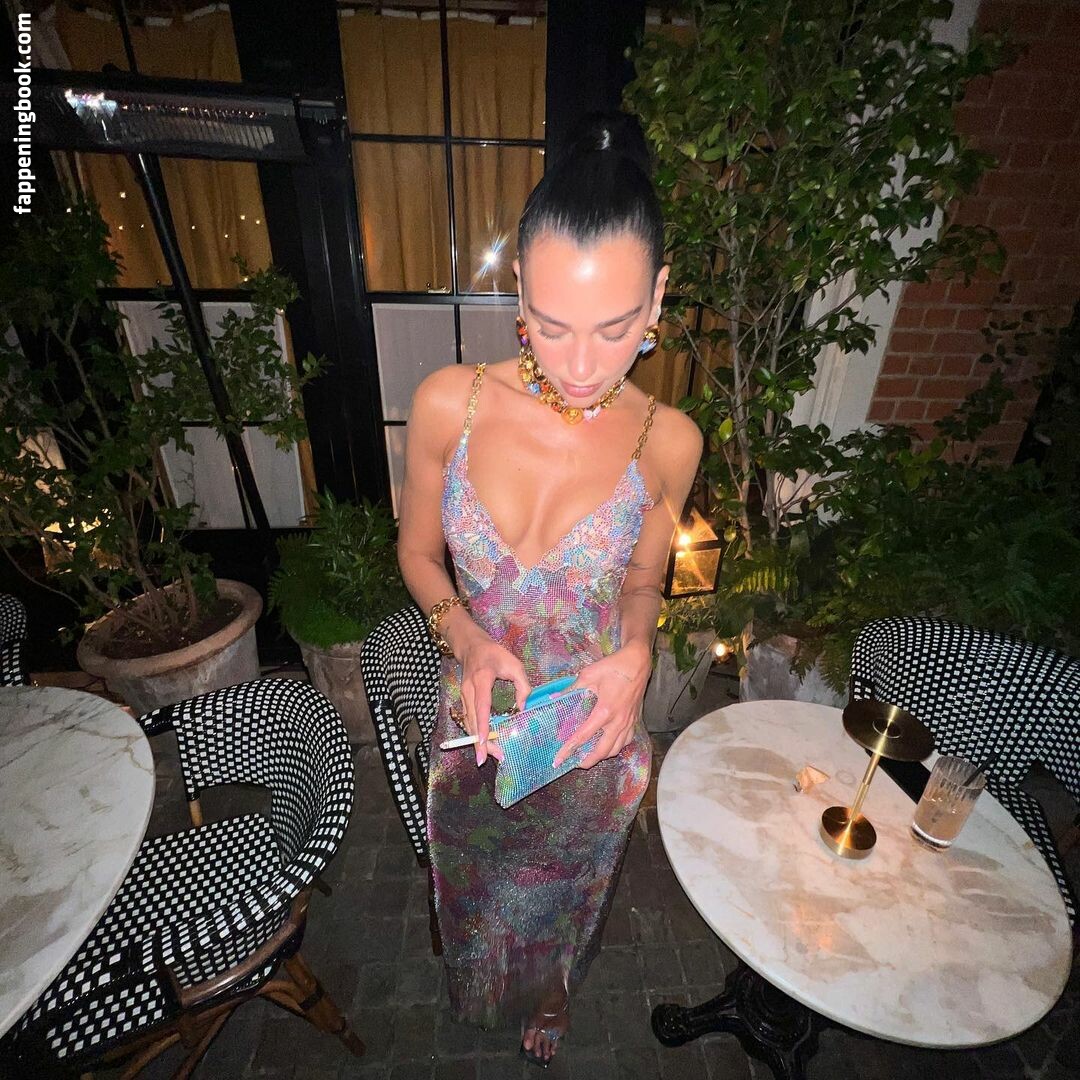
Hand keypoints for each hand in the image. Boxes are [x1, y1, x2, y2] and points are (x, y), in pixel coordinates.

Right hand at [456, 628, 531, 765]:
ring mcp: (463, 697)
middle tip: (494, 758)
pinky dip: (476, 733)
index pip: (481, 706)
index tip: (484, 742)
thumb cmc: (495, 654)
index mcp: (481, 680)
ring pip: (468, 723)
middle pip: (472, 721)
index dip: (482, 725)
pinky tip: (485, 744)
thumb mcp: (514, 665)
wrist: (472, 646)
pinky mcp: (464, 701)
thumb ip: (523, 686)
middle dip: (481, 742)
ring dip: (478, 741)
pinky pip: (469, 721)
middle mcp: (468, 691)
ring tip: (491, 756)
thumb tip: (524, 709)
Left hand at [551, 640, 651, 769]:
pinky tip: (608, 744)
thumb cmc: (613, 667)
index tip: (558, 759)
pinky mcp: (635, 720)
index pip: (583, 736)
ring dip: (602, 755)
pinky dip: (616, 747)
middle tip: (574, 763)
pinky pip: (626, 741)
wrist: (638, 662)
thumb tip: (554, 698)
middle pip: (602, 751)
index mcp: (604, 711)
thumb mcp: (588, 674)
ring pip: (616, 749)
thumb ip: (572, 689)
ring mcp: (628, 722)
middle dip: (587, 761)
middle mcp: (618, 721)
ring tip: (589, 756)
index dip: (569, 749)